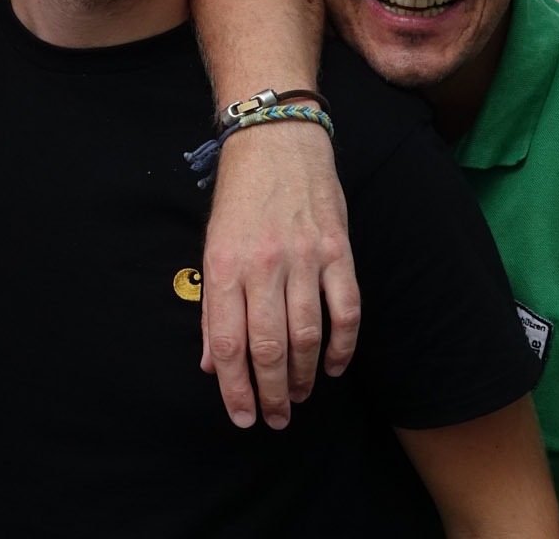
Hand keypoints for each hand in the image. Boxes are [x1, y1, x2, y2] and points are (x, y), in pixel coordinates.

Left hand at [199, 119, 357, 428]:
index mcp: (224, 266)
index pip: (228, 343)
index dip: (234, 388)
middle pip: (268, 347)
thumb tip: (213, 362)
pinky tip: (333, 366)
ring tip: (298, 397)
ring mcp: (303, 257)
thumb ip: (214, 306)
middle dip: (270, 394)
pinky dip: (342, 346)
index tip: (242, 416)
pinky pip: (345, 311)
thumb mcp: (213, 248)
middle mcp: (262, 265)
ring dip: (303, 376)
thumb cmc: (240, 198)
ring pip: (306, 335)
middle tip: (275, 419)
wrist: (276, 139)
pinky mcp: (337, 250)